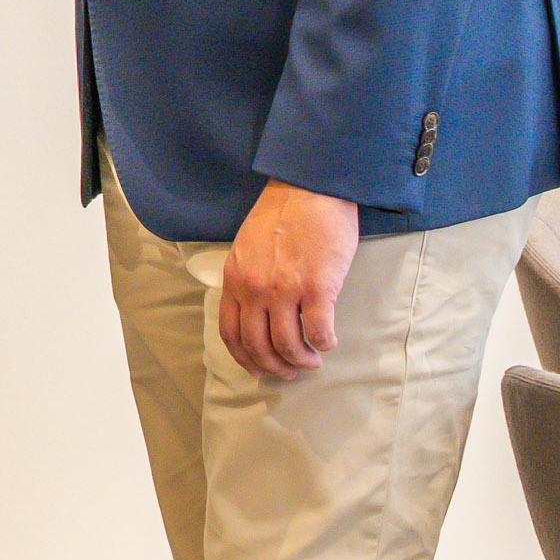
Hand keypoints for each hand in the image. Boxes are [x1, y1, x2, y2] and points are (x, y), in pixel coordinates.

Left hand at [218, 180, 360, 378]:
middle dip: (274, 366)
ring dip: (302, 360)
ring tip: (312, 359)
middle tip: (290, 372)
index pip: (231, 333)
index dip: (245, 358)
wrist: (310, 188)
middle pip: (258, 345)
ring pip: (288, 344)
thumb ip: (246, 279)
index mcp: (235, 280)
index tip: (259, 369)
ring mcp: (285, 289)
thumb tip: (256, 311)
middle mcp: (255, 289)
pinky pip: (319, 331)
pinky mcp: (317, 287)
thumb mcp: (247, 247)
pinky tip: (329, 342)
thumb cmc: (283, 215)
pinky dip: (324, 344)